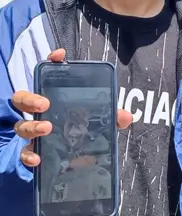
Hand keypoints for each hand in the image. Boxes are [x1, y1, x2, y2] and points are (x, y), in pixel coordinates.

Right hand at [15, 49, 132, 168]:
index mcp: (53, 98)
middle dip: (30, 99)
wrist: (69, 159)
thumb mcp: (98, 121)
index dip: (51, 63)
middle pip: (22, 99)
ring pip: (21, 125)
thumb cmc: (80, 131)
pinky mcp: (33, 151)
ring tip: (46, 128)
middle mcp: (38, 113)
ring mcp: (33, 131)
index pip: (47, 75)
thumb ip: (111, 116)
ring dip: (32, 126)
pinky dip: (28, 156)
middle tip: (45, 103)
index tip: (60, 55)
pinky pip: (24, 153)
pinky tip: (36, 158)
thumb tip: (126, 116)